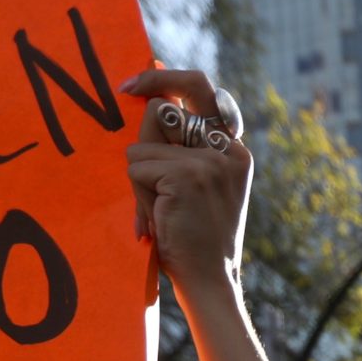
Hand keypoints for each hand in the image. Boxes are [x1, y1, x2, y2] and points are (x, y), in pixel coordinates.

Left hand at [120, 66, 252, 296]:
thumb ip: (182, 147)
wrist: (210, 282)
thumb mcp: (198, 185)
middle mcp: (227, 150)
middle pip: (164, 107)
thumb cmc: (195, 238)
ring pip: (143, 143)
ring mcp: (209, 161)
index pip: (202, 90)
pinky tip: (159, 218)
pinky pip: (137, 167)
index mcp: (234, 150)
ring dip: (141, 177)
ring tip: (160, 209)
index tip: (139, 80)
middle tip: (127, 122)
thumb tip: (151, 92)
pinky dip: (138, 195)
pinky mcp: (187, 175)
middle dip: (142, 126)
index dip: (168, 78)